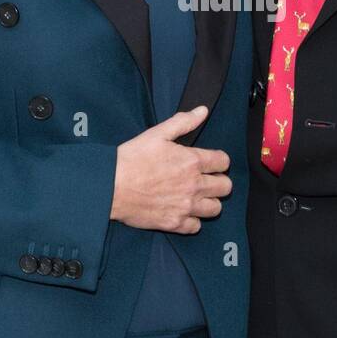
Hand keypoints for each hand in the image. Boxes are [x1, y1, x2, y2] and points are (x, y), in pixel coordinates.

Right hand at [111, 106, 231, 233]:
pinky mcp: (174, 223)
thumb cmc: (132, 158)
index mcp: (192, 161)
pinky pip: (196, 226)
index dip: (219, 161)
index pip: (223, 162)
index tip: (211, 162)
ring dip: (209, 202)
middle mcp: (194, 185)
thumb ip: (183, 122)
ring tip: (197, 197)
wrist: (110, 186)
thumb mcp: (157, 134)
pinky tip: (183, 211)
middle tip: (206, 180)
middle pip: (225, 187)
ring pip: (215, 208)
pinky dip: (193, 220)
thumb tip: (202, 111)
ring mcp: (185, 206)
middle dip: (218, 181)